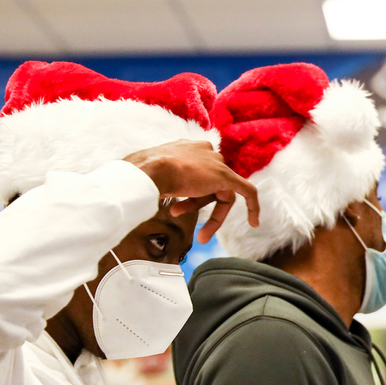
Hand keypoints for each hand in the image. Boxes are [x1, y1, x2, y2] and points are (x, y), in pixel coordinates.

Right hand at [123, 140, 259, 243]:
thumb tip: (130, 185)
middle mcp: (204, 151)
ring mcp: (215, 163)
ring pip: (222, 194)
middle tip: (183, 221)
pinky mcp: (226, 177)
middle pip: (210, 184)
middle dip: (198, 205)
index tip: (178, 205)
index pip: (196, 173)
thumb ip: (151, 177)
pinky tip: (255, 223)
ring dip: (213, 218)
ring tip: (201, 237)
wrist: (148, 171)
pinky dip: (252, 207)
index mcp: (187, 148)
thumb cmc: (140, 174)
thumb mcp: (145, 173)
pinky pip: (247, 191)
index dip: (190, 193)